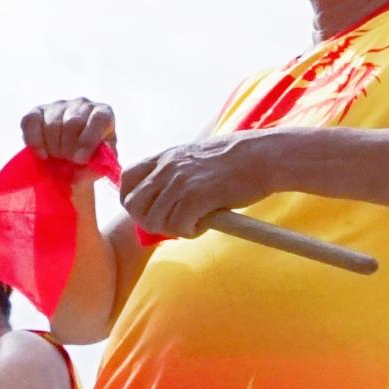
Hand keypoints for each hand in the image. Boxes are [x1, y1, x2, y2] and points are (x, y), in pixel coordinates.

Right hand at [22, 95, 115, 170]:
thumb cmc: (89, 161)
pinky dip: (34, 141)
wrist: (69, 162)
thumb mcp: (99, 166)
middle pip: (73, 122)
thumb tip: (86, 163)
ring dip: (53, 147)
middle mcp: (83, 104)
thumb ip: (98, 165)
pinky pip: (31, 121)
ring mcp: (59, 105)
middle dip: (69, 148)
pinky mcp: (38, 111)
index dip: (89, 140)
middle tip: (68, 160)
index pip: (99, 118)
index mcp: (104, 114)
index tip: (80, 160)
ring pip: (52, 123)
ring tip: (58, 157)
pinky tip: (42, 153)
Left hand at [111, 130, 284, 239]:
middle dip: (147, 220)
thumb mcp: (195, 159)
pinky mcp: (197, 197)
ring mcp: (180, 182)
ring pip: (153, 220)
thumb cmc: (235, 161)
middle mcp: (168, 168)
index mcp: (165, 157)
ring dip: (171, 229)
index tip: (148, 210)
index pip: (126, 179)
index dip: (131, 200)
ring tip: (193, 222)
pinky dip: (189, 232)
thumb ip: (173, 175)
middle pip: (134, 204)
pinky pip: (177, 226)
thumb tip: (159, 203)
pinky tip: (205, 223)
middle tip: (171, 223)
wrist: (262, 157)